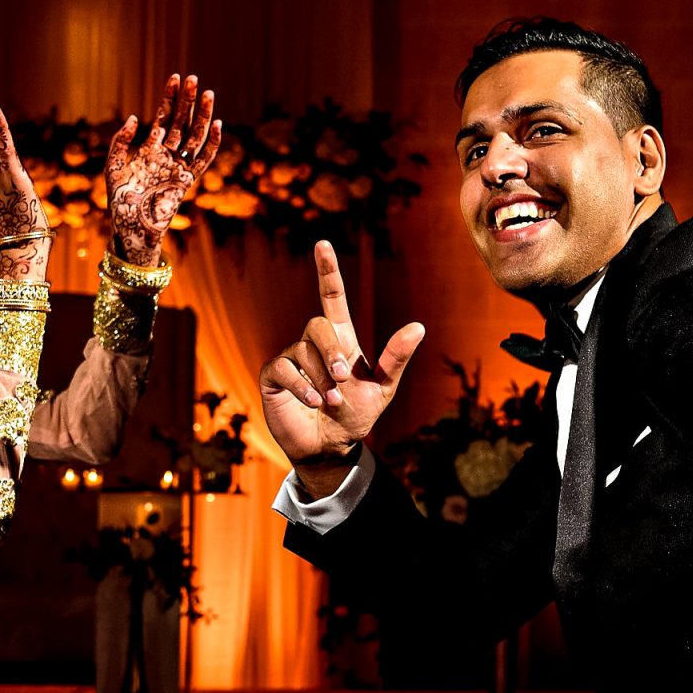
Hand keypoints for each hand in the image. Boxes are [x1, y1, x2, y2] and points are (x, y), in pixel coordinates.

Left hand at [106, 72, 220, 265]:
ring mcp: (178, 167)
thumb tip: (134, 118)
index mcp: (150, 149)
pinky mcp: (187, 180)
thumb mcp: (113, 165)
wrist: (130, 226)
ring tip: (208, 94)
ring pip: (195, 136)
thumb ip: (120, 141)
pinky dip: (213, 143)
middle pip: (181, 122)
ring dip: (202, 115)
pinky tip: (219, 124)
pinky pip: (203, 159)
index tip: (175, 78)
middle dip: (187, 100)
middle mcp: (167, 155)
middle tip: (193, 78)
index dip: (169, 98)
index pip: (163, 117)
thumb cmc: (119, 199)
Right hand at [260, 241, 423, 485]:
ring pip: (302, 350)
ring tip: (330, 402)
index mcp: (341, 339)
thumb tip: (418, 327)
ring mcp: (291, 359)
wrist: (331, 447)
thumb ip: (396, 358)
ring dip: (320, 379)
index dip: (327, 271)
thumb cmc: (357, 415)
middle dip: (331, 352)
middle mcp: (314, 344)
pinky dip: (302, 386)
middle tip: (342, 381)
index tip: (323, 244)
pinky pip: (283, 368)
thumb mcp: (383, 388)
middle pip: (317, 325)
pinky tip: (313, 402)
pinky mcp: (274, 377)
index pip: (332, 297)